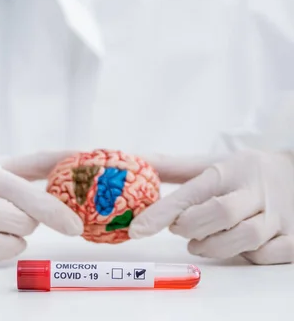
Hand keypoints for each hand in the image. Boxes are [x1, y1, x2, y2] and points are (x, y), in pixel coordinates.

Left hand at [129, 150, 293, 264]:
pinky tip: (237, 247)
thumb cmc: (245, 171)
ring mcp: (277, 215)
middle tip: (179, 229)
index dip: (162, 213)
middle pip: (221, 213)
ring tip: (199, 242)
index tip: (138, 229)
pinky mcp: (293, 236)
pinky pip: (268, 255)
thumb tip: (138, 161)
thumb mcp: (212, 163)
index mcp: (230, 170)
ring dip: (216, 246)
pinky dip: (248, 256)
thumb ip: (174, 166)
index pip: (192, 191)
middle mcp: (255, 190)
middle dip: (193, 226)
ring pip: (247, 238)